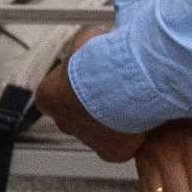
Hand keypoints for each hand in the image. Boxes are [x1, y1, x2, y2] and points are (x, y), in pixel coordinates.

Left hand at [36, 34, 146, 162]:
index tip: (94, 78)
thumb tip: (96, 38)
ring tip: (133, 104)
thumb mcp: (87, 39)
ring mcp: (86, 139)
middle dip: (94, 105)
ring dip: (113, 121)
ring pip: (99, 131)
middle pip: (77, 115)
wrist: (124, 84)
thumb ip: (86, 42)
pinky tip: (142, 121)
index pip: (56, 94)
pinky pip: (120, 146)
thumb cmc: (101, 62)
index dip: (77, 85)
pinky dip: (131, 136)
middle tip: (117, 92)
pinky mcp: (111, 152)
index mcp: (48, 97)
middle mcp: (63, 122)